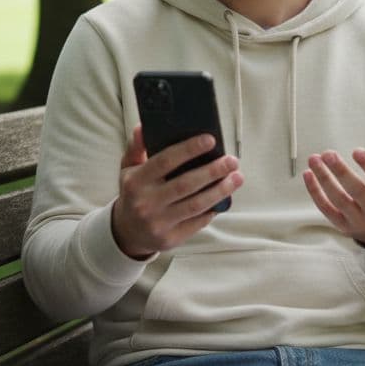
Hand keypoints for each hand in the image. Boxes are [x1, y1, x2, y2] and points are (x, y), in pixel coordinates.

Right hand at [111, 126, 242, 259]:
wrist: (127, 232)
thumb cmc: (134, 193)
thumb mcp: (128, 169)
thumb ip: (136, 147)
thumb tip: (143, 126)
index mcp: (136, 181)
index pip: (165, 161)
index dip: (189, 149)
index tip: (211, 140)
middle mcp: (146, 203)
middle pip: (186, 184)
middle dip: (213, 171)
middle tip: (232, 161)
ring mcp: (158, 223)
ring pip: (196, 205)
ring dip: (220, 191)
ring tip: (237, 178)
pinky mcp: (171, 239)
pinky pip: (198, 222)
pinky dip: (213, 209)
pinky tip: (225, 198)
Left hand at [303, 136, 364, 248]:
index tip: (357, 150)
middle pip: (356, 191)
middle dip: (341, 172)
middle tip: (328, 153)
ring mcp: (357, 219)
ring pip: (338, 199)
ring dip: (324, 179)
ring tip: (314, 159)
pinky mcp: (341, 225)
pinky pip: (325, 209)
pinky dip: (315, 192)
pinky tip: (308, 174)